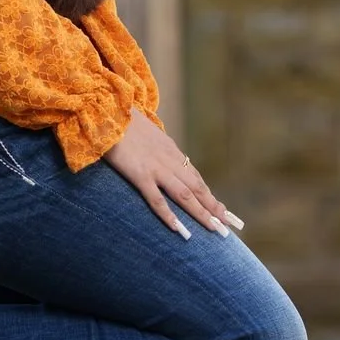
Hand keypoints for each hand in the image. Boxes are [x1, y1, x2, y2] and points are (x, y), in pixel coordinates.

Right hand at [103, 110, 244, 239]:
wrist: (109, 109)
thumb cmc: (124, 123)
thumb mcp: (148, 136)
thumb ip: (159, 150)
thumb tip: (166, 162)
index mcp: (171, 152)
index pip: (196, 178)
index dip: (209, 196)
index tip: (222, 211)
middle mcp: (170, 161)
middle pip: (197, 188)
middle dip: (213, 207)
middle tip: (229, 225)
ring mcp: (156, 168)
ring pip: (185, 195)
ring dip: (201, 213)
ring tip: (214, 229)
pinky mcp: (140, 174)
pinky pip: (156, 199)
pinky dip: (169, 215)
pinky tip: (179, 229)